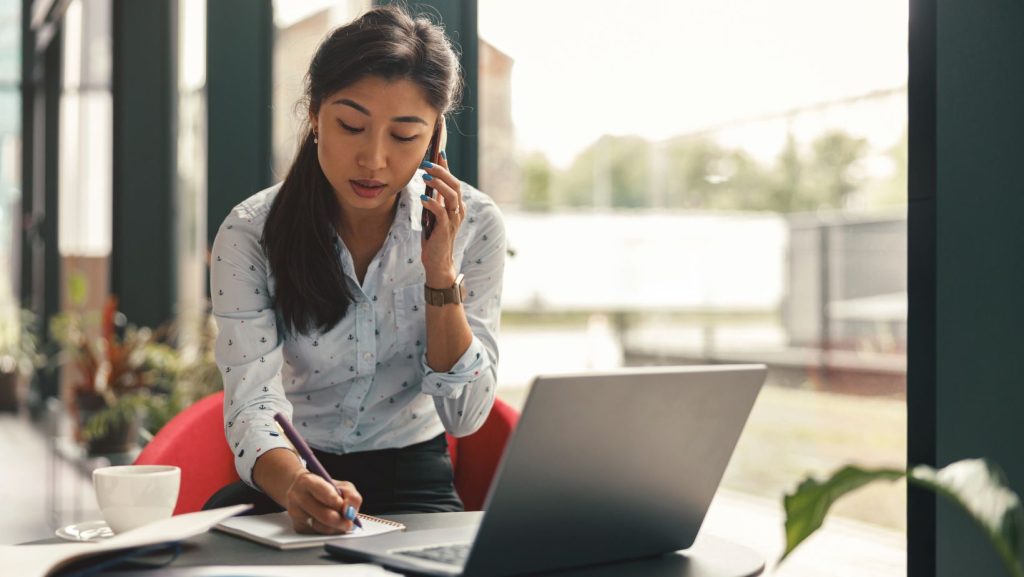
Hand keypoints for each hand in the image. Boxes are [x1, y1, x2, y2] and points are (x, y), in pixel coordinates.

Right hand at [284, 471, 362, 534]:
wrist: (302, 492)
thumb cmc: (325, 488)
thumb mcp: (342, 486)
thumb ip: (351, 496)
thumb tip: (350, 513)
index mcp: (307, 481)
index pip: (324, 493)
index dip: (338, 502)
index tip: (346, 509)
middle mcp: (297, 497)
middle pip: (324, 515)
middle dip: (341, 521)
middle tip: (349, 523)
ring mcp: (295, 513)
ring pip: (322, 528)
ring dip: (336, 528)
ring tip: (340, 522)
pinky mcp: (297, 527)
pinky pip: (318, 534)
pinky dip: (328, 531)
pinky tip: (330, 525)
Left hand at [420, 145, 463, 288]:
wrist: (438, 262)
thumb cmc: (434, 238)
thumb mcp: (434, 215)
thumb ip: (434, 200)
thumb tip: (427, 182)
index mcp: (456, 205)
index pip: (453, 181)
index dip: (446, 166)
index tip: (439, 151)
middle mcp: (458, 210)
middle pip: (454, 184)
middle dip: (441, 171)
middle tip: (427, 163)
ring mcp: (454, 220)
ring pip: (451, 195)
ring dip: (438, 184)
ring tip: (425, 176)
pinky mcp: (446, 229)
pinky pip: (441, 212)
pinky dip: (433, 203)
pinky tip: (423, 198)